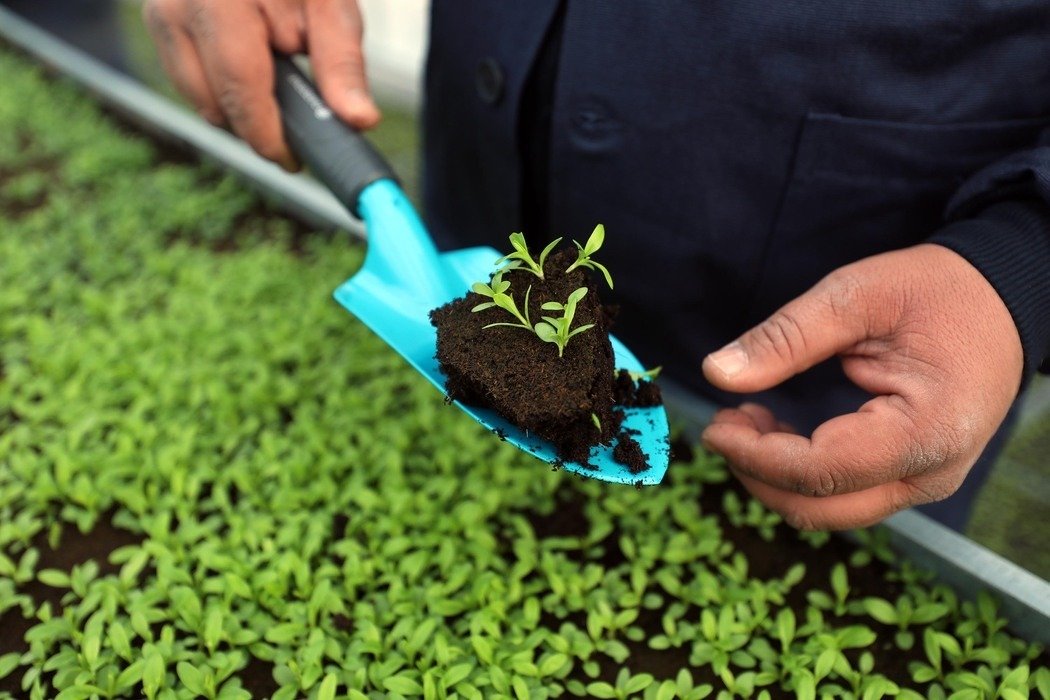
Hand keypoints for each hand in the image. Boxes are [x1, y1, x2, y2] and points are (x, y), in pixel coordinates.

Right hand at [143, 0, 380, 169]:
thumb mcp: (330, 2)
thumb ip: (342, 63)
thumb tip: (357, 120)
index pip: (239, 83)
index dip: (266, 132)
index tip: (294, 159)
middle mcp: (178, 2)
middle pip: (213, 100)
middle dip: (257, 126)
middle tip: (298, 133)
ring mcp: (160, 10)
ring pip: (198, 96)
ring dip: (240, 107)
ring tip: (280, 78)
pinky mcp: (157, 19)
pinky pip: (189, 78)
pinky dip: (223, 87)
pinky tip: (256, 68)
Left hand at [700, 244, 1022, 529]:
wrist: (1001, 299)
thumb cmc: (936, 291)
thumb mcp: (857, 295)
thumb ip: (786, 338)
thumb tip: (717, 372)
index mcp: (926, 431)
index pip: (821, 471)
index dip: (756, 456)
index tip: (715, 425)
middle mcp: (931, 474)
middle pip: (820, 508)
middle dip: (757, 473)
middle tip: (723, 423)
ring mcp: (924, 481)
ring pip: (829, 510)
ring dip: (775, 475)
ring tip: (747, 418)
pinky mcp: (912, 475)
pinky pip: (844, 494)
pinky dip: (799, 472)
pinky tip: (775, 428)